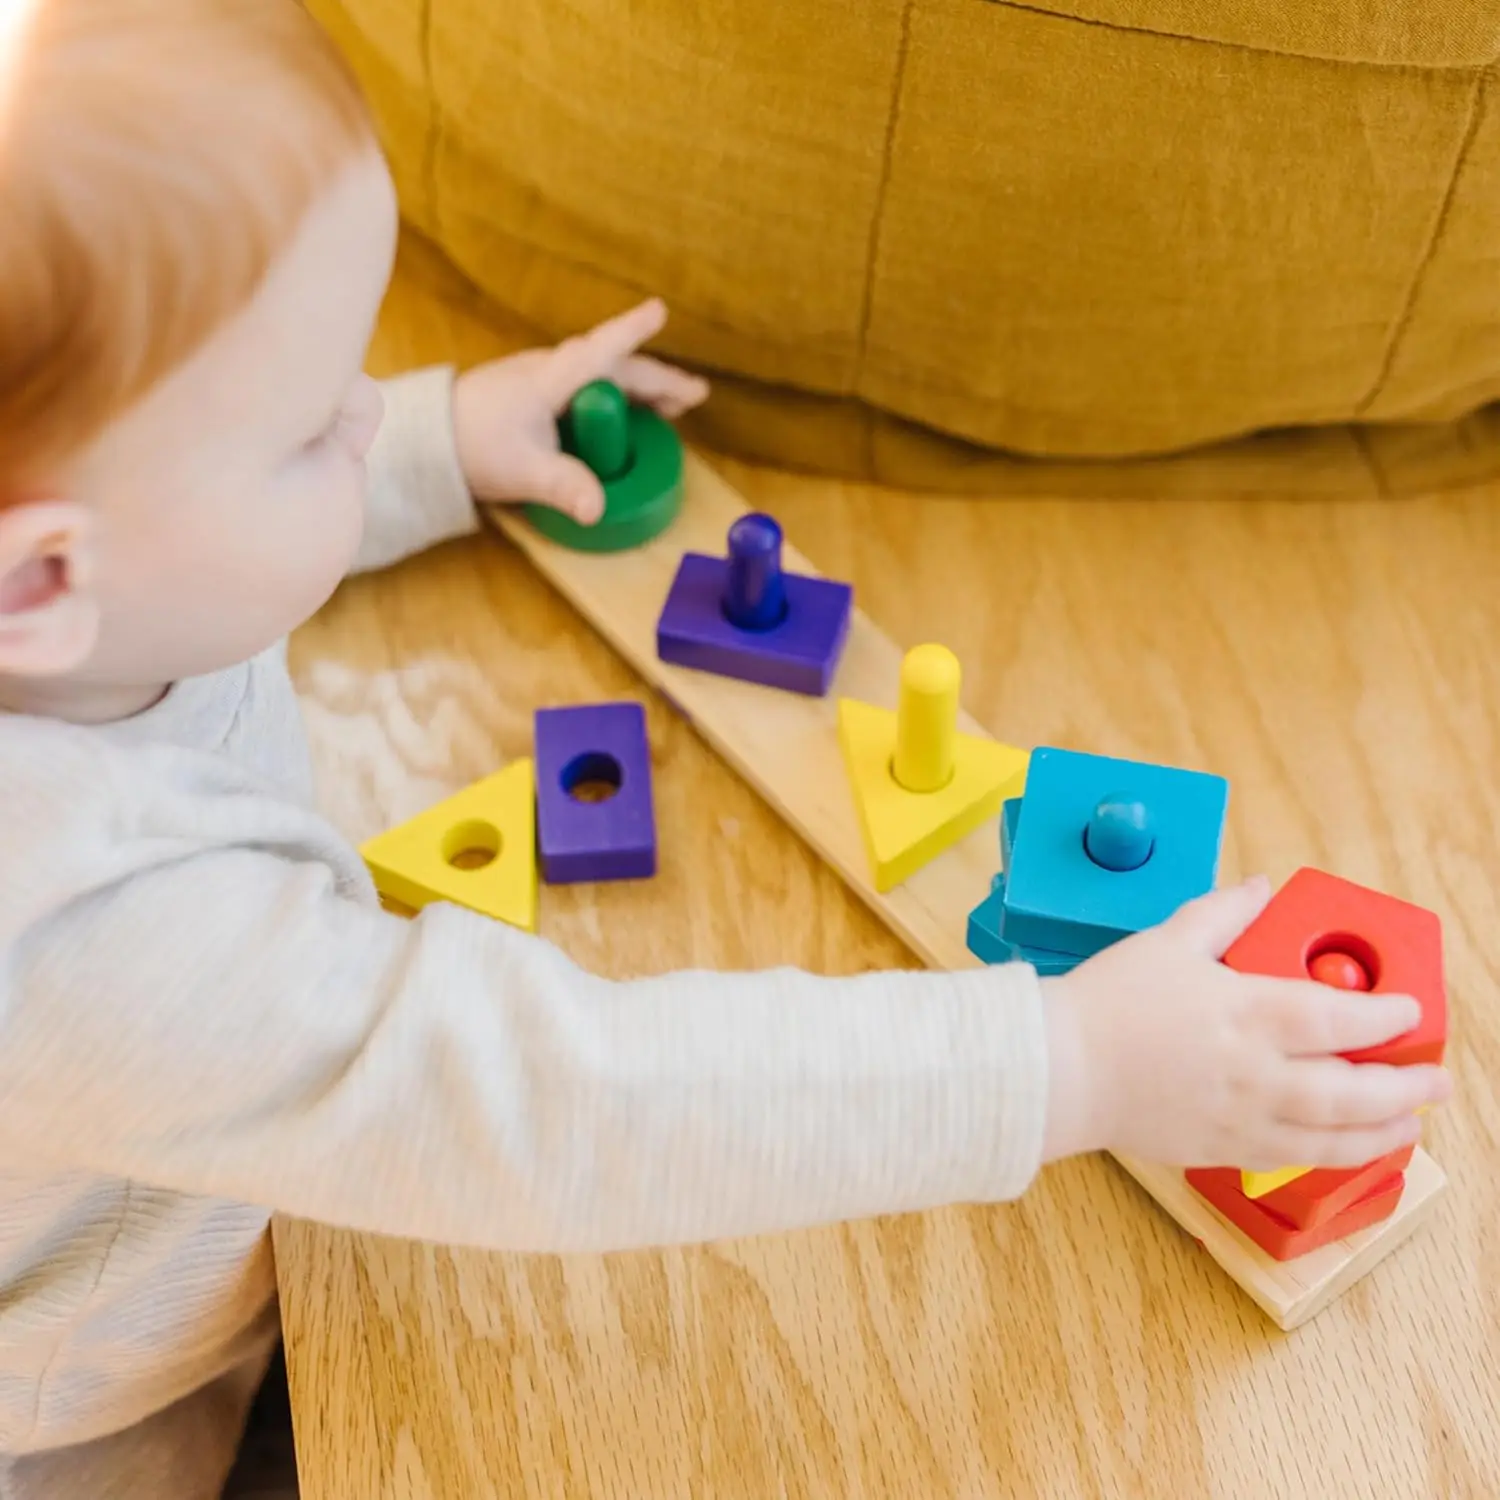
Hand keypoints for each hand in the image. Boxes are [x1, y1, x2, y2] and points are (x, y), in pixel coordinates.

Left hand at [451, 299, 708, 524]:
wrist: (427, 438)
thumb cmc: (473, 446)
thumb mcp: (523, 472)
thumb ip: (563, 487)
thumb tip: (596, 509)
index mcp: (549, 381)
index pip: (598, 352)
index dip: (629, 333)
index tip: (658, 311)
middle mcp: (552, 371)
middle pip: (615, 366)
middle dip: (658, 378)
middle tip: (695, 395)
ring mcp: (546, 378)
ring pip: (605, 373)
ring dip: (643, 386)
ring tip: (676, 405)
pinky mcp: (540, 391)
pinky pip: (592, 384)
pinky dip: (621, 394)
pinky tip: (633, 413)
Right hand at [1040, 874, 1451, 1169]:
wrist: (1061, 1068)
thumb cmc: (1108, 1003)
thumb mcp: (1167, 940)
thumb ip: (1224, 913)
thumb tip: (1261, 889)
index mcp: (1247, 1012)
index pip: (1339, 1017)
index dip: (1386, 1017)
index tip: (1411, 1013)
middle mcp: (1257, 1072)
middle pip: (1352, 1089)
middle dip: (1405, 1088)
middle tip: (1437, 1081)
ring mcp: (1241, 1118)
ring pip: (1331, 1135)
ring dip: (1381, 1132)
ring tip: (1409, 1125)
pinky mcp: (1219, 1150)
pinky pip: (1291, 1158)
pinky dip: (1329, 1154)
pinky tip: (1343, 1146)